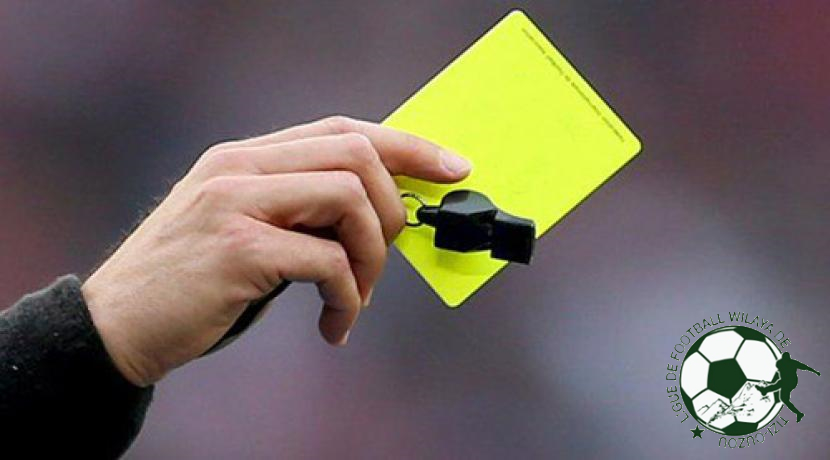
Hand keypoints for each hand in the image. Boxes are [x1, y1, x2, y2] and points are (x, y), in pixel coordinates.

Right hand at [82, 116, 470, 386]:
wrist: (116, 325)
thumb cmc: (194, 283)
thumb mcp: (247, 230)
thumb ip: (301, 213)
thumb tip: (380, 217)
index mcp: (245, 157)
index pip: (343, 129)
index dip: (406, 144)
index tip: (452, 167)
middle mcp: (239, 167)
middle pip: (356, 154)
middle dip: (395, 208)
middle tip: (386, 257)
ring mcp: (235, 203)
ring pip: (349, 199)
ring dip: (372, 257)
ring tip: (356, 298)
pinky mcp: (237, 249)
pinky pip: (327, 261)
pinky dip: (347, 296)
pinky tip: (335, 325)